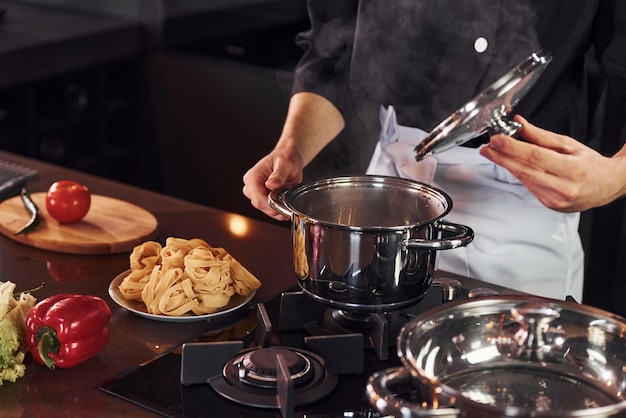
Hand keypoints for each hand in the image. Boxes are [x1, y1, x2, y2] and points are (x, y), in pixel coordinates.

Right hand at [242, 145, 303, 219]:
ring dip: (278, 206)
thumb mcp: (285, 163)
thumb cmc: (286, 158)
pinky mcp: (263, 199)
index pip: (257, 198)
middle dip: (276, 205)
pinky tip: (285, 199)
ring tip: (286, 193)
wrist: (289, 159)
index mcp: (253, 177)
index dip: (271, 204)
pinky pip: (270, 210)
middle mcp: (251, 186)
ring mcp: (256, 194)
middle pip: (260, 205)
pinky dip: (279, 208)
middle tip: (288, 195)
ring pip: (265, 210)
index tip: (283, 202)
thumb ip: (279, 174)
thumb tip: (271, 185)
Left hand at [479, 115, 625, 211]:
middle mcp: (563, 188)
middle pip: (525, 170)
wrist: (606, 186)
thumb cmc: (590, 165)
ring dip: (507, 165)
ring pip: (524, 179)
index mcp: (572, 170)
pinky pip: (528, 187)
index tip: (497, 140)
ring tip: (495, 153)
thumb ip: (541, 136)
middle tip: (487, 148)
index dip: (512, 148)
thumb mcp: (569, 144)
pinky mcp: (549, 205)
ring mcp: (555, 200)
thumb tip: (520, 124)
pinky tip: (512, 166)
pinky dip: (519, 175)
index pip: (535, 157)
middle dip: (502, 157)